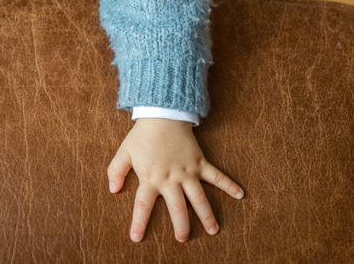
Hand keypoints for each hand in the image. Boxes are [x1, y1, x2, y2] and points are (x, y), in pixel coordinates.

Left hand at [107, 118, 243, 242]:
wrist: (162, 114)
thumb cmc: (142, 135)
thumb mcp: (124, 152)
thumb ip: (115, 171)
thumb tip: (113, 190)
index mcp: (150, 178)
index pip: (143, 205)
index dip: (139, 222)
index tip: (136, 238)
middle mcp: (170, 178)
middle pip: (177, 208)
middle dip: (181, 225)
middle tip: (183, 239)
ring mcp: (187, 171)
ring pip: (199, 198)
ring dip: (207, 214)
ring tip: (213, 230)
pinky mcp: (200, 162)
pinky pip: (217, 176)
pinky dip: (229, 185)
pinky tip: (240, 195)